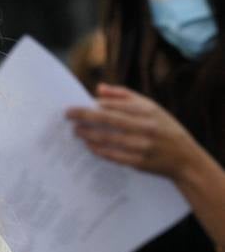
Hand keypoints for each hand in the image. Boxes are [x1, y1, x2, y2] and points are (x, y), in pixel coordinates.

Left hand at [66, 84, 202, 180]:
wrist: (184, 158)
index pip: (116, 105)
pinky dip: (99, 150)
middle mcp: (146, 127)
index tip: (74, 106)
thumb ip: (125, 97)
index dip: (94, 106)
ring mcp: (142, 146)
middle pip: (109, 120)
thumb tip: (99, 89)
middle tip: (68, 116)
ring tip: (75, 131)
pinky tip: (88, 145)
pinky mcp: (139, 162)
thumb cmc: (163, 128)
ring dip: (89, 135)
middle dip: (86, 117)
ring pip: (109, 139)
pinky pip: (113, 155)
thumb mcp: (151, 108)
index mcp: (149, 111)